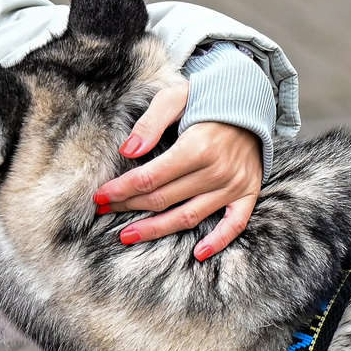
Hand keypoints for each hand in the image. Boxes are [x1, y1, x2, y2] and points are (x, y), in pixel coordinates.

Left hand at [93, 77, 263, 259]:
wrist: (250, 99)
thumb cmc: (207, 98)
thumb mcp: (175, 97)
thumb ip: (150, 123)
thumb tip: (128, 150)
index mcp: (196, 147)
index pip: (149, 178)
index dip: (121, 189)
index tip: (100, 196)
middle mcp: (216, 170)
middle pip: (163, 199)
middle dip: (129, 206)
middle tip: (104, 211)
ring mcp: (234, 185)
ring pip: (189, 216)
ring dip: (156, 230)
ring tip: (128, 235)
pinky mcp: (248, 192)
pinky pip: (235, 224)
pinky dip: (218, 241)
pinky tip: (197, 253)